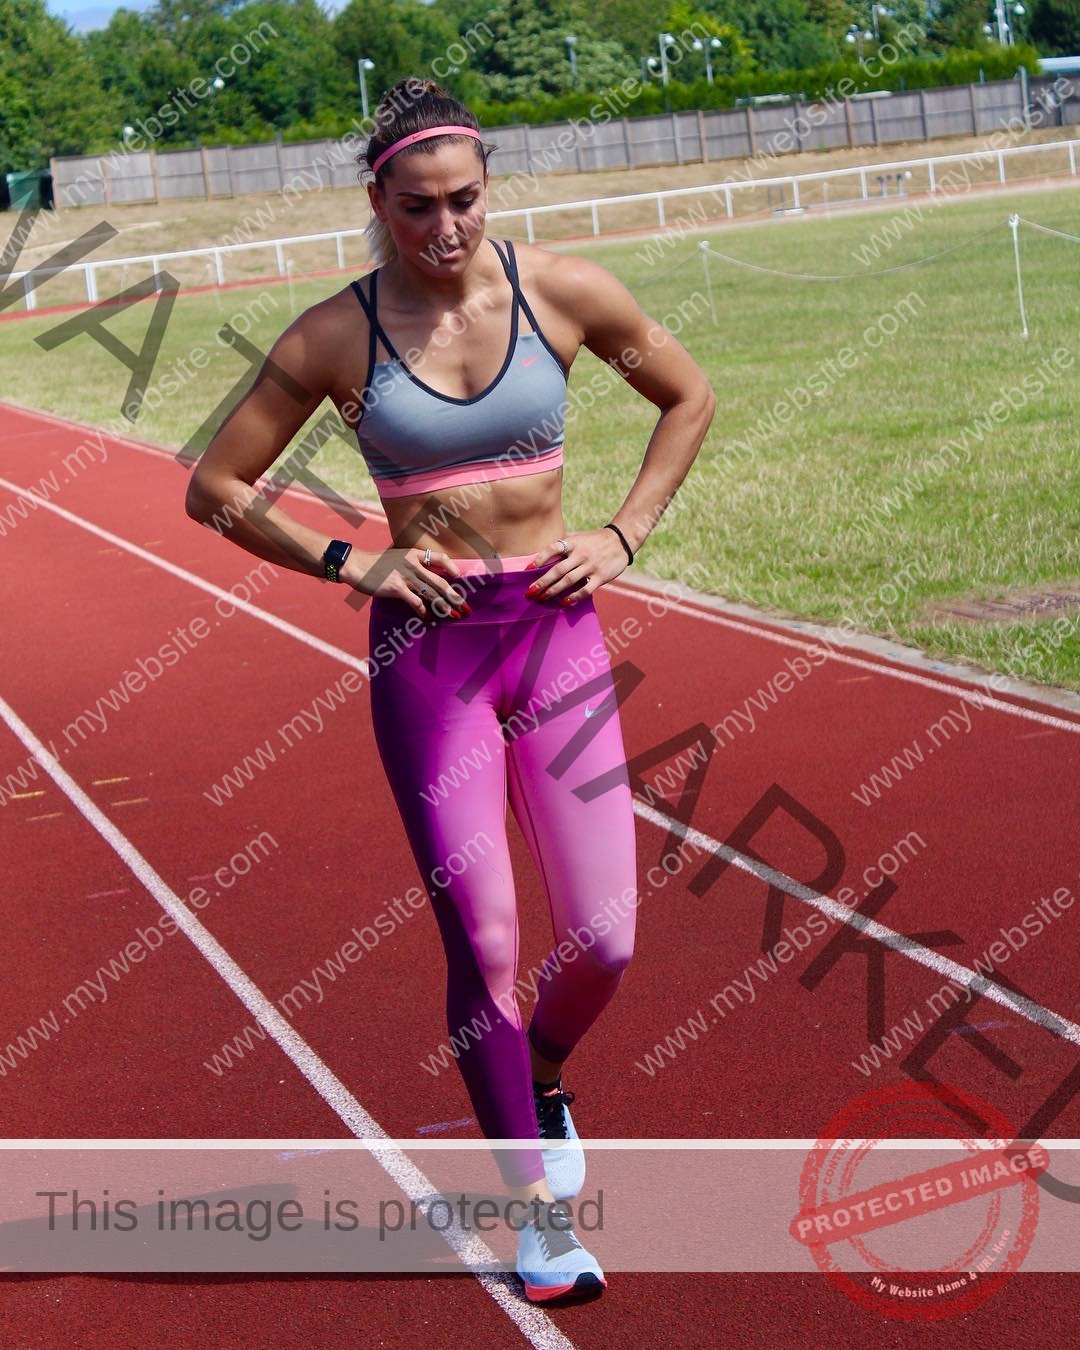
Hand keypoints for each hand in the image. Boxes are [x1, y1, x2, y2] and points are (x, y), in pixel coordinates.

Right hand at [341, 546, 471, 620]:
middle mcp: (412, 564)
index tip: (459, 576)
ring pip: (430, 593)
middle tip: (465, 607)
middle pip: (439, 581)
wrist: (356, 565)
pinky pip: (415, 601)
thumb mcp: (396, 556)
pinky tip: (428, 617)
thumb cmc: (375, 563)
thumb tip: (422, 570)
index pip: (439, 557)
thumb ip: (410, 561)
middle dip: (454, 596)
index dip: (451, 566)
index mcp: (413, 554)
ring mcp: (405, 576)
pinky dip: (423, 611)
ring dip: (443, 606)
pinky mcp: (396, 588)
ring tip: (453, 615)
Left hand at [524, 530, 628, 606]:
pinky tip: (564, 602)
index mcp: (574, 543)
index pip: (553, 548)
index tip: (528, 568)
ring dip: (554, 591)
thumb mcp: (579, 536)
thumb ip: (563, 541)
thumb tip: (541, 550)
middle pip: (558, 569)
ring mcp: (591, 566)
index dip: (540, 558)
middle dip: (543, 582)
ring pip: (569, 581)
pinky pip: (586, 589)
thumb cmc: (595, 540)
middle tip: (530, 592)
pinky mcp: (601, 577)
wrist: (621, 541)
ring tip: (541, 598)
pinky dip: (574, 597)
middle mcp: (581, 554)